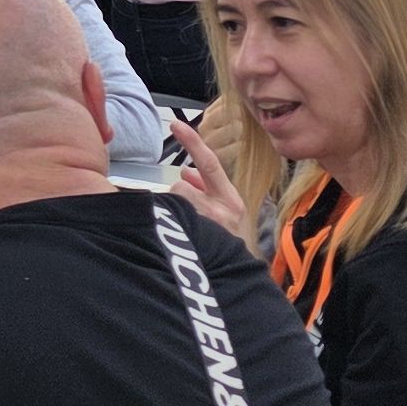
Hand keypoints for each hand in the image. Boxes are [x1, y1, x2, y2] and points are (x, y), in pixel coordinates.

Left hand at [165, 121, 254, 244]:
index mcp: (231, 200)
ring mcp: (209, 226)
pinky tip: (183, 241)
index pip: (210, 164)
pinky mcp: (196, 239)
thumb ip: (206, 190)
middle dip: (178, 199)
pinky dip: (170, 226)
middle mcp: (223, 210)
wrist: (235, 281)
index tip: (175, 124)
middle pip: (181, 187)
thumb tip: (187, 172)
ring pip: (174, 203)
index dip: (192, 142)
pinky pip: (171, 220)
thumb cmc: (225, 244)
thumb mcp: (224, 214)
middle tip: (187, 217)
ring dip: (174, 215)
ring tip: (188, 234)